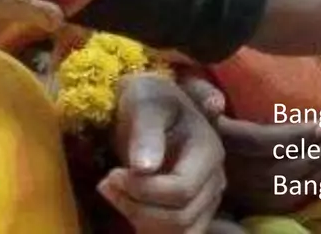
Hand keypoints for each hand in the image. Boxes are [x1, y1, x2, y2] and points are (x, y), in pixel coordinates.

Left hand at [101, 73, 226, 233]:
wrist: (151, 106)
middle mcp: (214, 180)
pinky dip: (148, 229)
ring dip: (139, 219)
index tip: (111, 174)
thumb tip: (144, 167)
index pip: (181, 191)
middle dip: (136, 206)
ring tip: (114, 192)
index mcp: (209, 151)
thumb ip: (147, 133)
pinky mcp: (192, 212)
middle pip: (179, 218)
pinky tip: (127, 205)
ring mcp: (206, 199)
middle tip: (106, 182)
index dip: (143, 191)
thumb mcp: (145, 103)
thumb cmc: (149, 99)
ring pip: (178, 233)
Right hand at [177, 74, 320, 216]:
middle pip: (276, 169)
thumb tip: (216, 104)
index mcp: (218, 141)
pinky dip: (303, 192)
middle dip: (313, 154)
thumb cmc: (178, 109)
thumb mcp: (185, 91)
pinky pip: (276, 204)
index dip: (296, 135)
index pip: (262, 142)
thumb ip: (201, 92)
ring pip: (279, 189)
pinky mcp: (239, 202)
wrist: (164, 143)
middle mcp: (225, 169)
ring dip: (313, 172)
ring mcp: (232, 189)